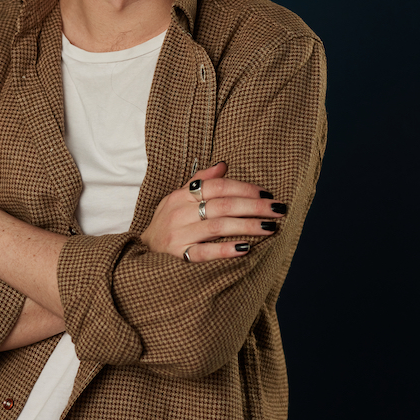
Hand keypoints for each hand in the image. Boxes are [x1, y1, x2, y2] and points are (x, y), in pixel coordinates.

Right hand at [138, 162, 287, 262]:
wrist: (141, 252)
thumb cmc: (167, 223)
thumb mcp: (177, 198)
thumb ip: (200, 181)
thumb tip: (224, 164)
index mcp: (181, 195)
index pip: (217, 186)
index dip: (244, 188)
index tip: (267, 193)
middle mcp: (179, 212)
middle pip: (223, 205)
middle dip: (254, 206)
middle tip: (278, 210)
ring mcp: (179, 234)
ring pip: (218, 226)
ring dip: (247, 226)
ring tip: (270, 228)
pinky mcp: (178, 255)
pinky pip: (205, 252)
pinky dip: (226, 250)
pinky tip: (246, 248)